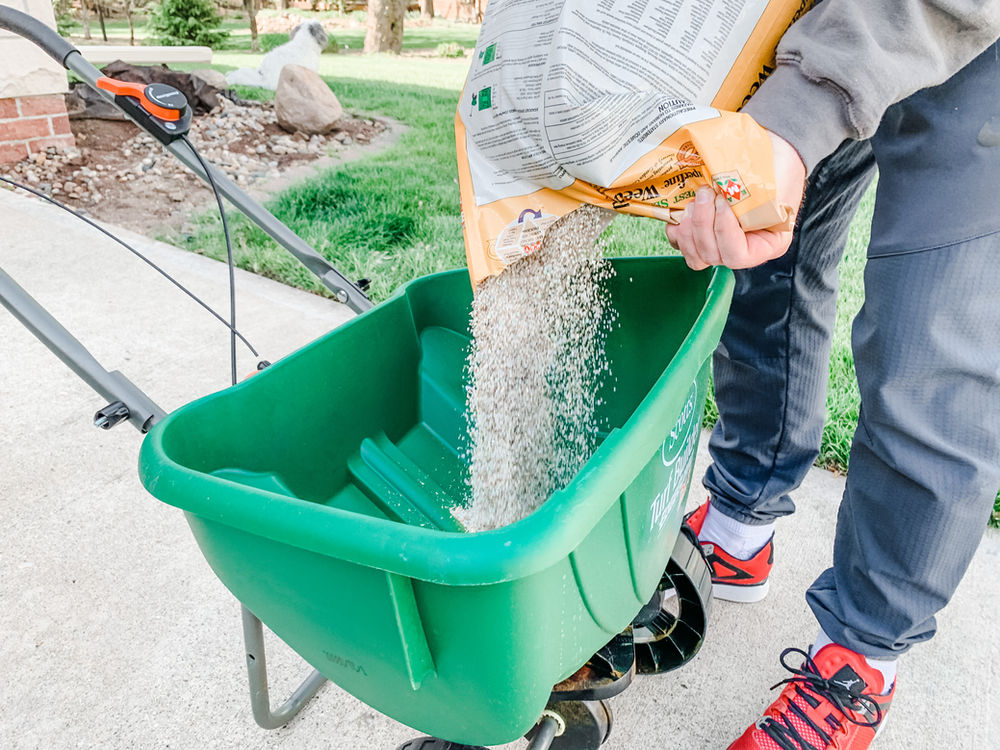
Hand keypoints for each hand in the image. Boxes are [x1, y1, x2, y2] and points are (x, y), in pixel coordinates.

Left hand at [666, 132, 805, 269]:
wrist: (767, 156)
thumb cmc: (776, 168)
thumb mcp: (776, 181)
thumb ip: (756, 193)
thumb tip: (727, 192)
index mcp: (767, 244)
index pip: (738, 255)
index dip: (724, 230)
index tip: (723, 201)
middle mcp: (743, 250)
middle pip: (712, 255)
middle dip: (702, 224)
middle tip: (705, 193)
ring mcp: (720, 245)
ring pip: (695, 256)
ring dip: (688, 228)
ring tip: (694, 200)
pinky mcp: (702, 236)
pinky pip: (683, 246)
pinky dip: (676, 231)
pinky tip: (680, 212)